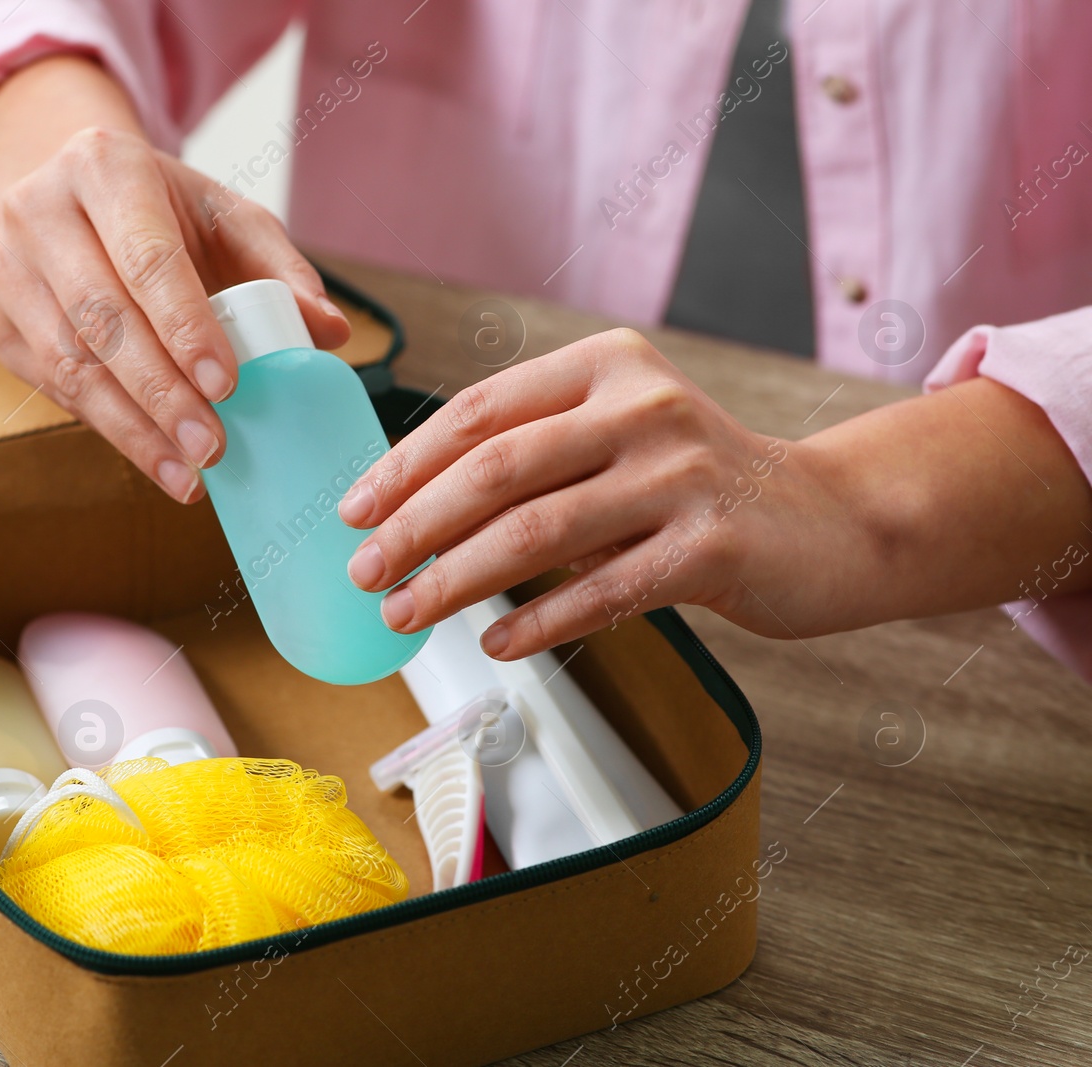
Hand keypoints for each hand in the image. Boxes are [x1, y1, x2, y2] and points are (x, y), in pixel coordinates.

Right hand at [0, 126, 348, 502]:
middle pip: (102, 318)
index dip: (185, 326)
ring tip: (188, 472)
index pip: (146, 258)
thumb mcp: (225, 218)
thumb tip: (330, 331)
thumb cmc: (162, 213)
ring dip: (132, 427)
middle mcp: (38, 209)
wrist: (69, 200)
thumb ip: (280, 268)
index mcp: (104, 165)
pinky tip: (153, 457)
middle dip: (161, 393)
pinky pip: (50, 386)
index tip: (226, 385)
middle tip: (211, 446)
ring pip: (68, 362)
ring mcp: (5, 266)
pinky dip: (106, 427)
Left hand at [337, 328, 841, 658]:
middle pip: (496, 470)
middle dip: (413, 527)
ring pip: (537, 533)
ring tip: (407, 615)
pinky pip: (602, 591)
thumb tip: (412, 509)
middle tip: (365, 573)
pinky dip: (539, 622)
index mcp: (606, 366)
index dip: (405, 464)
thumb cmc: (698, 483)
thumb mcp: (620, 435)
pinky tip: (496, 644)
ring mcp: (682, 476)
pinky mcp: (714, 547)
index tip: (353, 511)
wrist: (831, 520)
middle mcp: (644, 407)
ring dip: (456, 582)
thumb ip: (537, 453)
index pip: (479, 411)